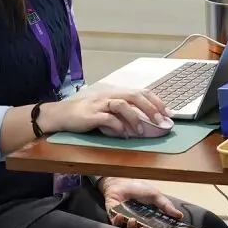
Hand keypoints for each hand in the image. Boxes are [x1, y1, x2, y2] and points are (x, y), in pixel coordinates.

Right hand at [39, 88, 168, 136]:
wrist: (60, 115)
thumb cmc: (86, 114)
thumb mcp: (107, 110)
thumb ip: (123, 114)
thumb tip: (145, 123)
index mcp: (116, 93)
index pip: (140, 92)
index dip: (156, 101)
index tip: (167, 112)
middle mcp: (109, 95)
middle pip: (134, 96)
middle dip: (150, 108)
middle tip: (161, 121)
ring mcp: (99, 104)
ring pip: (122, 105)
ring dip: (134, 118)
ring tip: (141, 131)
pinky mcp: (90, 115)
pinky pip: (107, 119)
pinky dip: (117, 127)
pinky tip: (123, 135)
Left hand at [101, 177, 182, 227]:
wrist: (121, 182)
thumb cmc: (138, 188)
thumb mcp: (155, 196)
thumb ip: (166, 206)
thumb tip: (180, 216)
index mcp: (147, 218)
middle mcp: (137, 221)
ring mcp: (125, 220)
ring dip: (130, 227)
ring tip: (133, 220)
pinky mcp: (114, 217)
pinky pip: (115, 224)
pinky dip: (118, 221)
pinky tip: (120, 215)